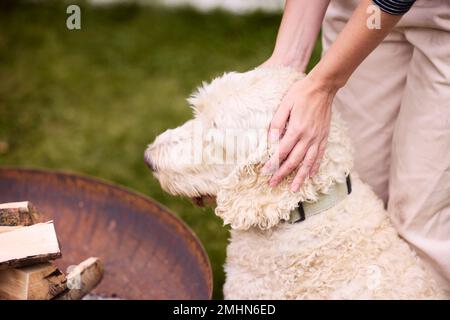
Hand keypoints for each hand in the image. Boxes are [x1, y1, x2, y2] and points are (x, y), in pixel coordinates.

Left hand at [262, 75, 336, 191]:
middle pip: (294, 161)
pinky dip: (315, 167)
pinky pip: (320, 155)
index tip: (265, 172)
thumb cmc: (301, 93)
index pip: (282, 151)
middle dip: (282, 174)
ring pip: (308, 163)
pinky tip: (311, 176)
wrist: (323, 87)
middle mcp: (308, 137)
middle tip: (273, 184)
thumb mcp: (284, 105)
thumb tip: (270, 140)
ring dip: (300, 177)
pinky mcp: (324, 136)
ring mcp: (318, 138)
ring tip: (294, 189)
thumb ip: (277, 123)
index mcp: (296, 129)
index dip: (273, 163)